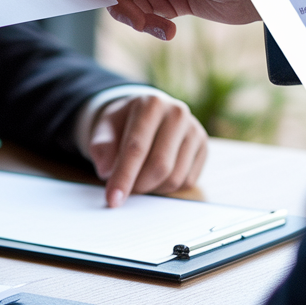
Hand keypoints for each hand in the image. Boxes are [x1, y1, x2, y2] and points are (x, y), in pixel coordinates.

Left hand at [88, 93, 206, 206]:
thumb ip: (101, 146)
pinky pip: (188, 182)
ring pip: (175, 177)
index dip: (123, 176)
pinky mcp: (204, 147)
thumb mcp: (103, 129)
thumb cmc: (122, 124)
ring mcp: (194, 130)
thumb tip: (107, 170)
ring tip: (138, 179)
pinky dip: (167, 188)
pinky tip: (155, 176)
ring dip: (152, 188)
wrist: (145, 115)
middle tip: (123, 191)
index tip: (112, 200)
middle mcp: (178, 113)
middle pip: (159, 165)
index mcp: (151, 104)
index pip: (137, 147)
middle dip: (138, 186)